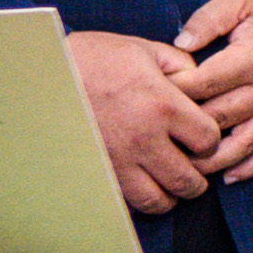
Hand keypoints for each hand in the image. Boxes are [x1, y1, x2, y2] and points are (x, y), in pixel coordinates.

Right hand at [67, 27, 222, 213]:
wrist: (42, 73)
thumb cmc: (94, 57)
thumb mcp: (144, 49)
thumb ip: (181, 65)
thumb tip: (201, 80)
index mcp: (162, 106)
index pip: (208, 142)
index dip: (210, 141)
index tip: (200, 137)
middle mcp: (143, 139)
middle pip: (188, 181)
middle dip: (196, 178)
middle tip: (191, 168)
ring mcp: (116, 160)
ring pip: (157, 201)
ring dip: (168, 195)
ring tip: (166, 181)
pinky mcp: (93, 172)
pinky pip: (123, 203)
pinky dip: (136, 200)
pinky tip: (137, 182)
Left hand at [171, 0, 252, 180]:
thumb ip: (208, 19)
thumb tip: (177, 45)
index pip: (203, 84)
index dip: (173, 92)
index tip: (149, 95)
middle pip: (217, 119)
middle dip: (183, 131)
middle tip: (153, 138)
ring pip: (244, 144)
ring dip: (213, 160)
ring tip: (184, 169)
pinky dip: (252, 167)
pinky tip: (228, 176)